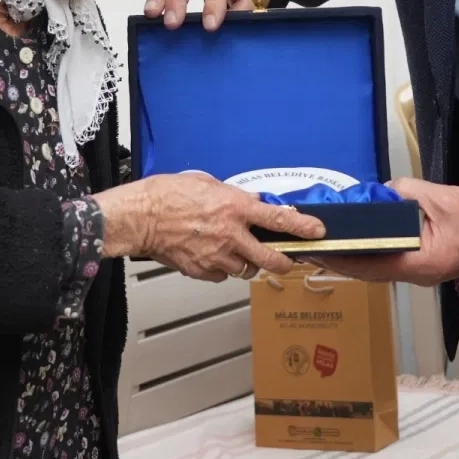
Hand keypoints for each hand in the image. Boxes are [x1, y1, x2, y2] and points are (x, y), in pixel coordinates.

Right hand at [95, 173, 324, 280]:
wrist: (141, 217)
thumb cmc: (168, 194)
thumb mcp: (209, 184)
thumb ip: (234, 197)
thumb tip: (251, 203)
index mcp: (235, 208)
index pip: (279, 219)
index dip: (303, 226)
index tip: (317, 231)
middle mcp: (231, 235)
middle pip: (271, 258)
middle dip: (285, 261)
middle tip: (288, 258)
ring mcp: (217, 256)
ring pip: (248, 270)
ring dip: (250, 263)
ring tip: (239, 251)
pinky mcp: (203, 271)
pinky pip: (223, 275)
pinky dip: (224, 268)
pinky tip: (214, 255)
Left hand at [313, 178, 458, 286]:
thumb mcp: (440, 198)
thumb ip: (405, 194)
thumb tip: (381, 192)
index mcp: (417, 263)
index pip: (368, 264)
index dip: (340, 256)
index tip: (316, 247)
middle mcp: (415, 274)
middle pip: (369, 270)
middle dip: (342, 257)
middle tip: (315, 243)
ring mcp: (421, 272)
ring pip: (379, 268)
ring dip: (356, 255)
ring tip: (332, 240)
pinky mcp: (426, 264)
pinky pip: (392, 261)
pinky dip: (373, 251)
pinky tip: (363, 238)